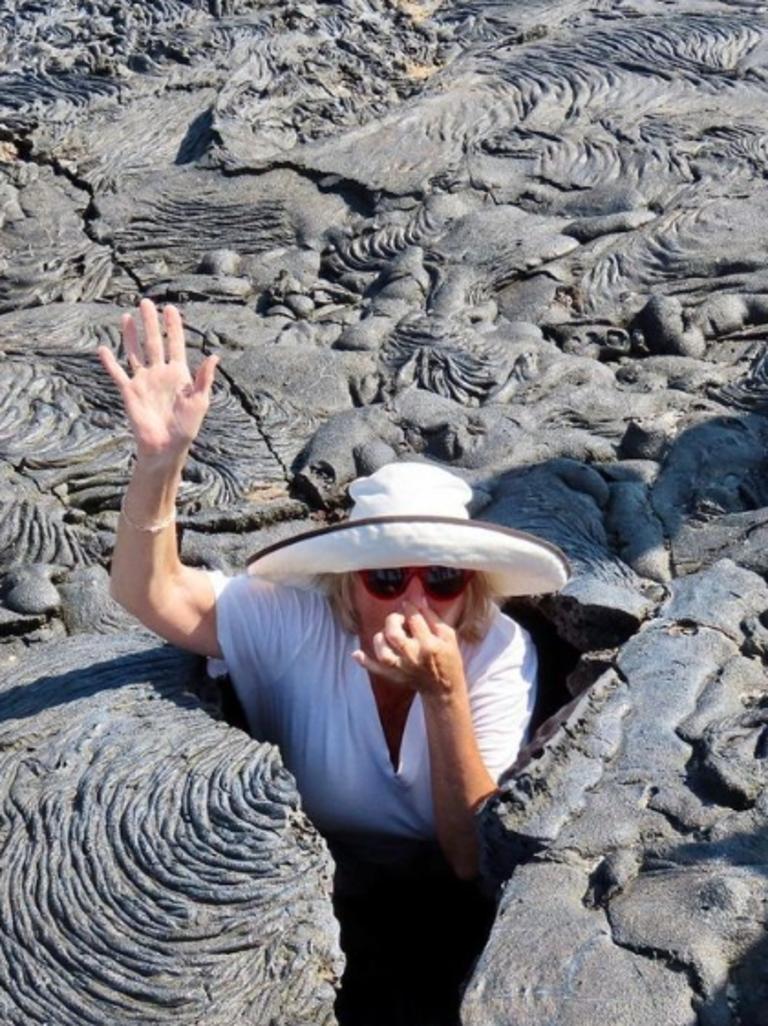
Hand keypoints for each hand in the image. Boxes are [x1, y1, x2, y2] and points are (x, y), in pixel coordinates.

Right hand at [97, 298, 218, 461]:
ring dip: (130, 335)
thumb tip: (214, 356)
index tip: (171, 308)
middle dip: (151, 322)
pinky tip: (103, 349)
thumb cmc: (186, 427)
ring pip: (135, 352)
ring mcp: (143, 381)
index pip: (175, 344)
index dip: (173, 326)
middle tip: (146, 302)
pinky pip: (117, 374)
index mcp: (179, 374)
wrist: (166, 447)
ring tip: (127, 316)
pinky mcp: (129, 392)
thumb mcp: (200, 402)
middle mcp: (159, 373)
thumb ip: (204, 378)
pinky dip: (109, 362)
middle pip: (154, 342)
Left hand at [353, 599, 465, 696]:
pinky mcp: (393, 676)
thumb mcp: (448, 636)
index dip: (409, 607)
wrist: (443, 689)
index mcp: (430, 645)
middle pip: (393, 634)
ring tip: (390, 634)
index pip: (414, 619)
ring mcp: (401, 668)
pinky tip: (356, 653)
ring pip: (382, 651)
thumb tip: (417, 598)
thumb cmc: (448, 658)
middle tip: (399, 619)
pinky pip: (375, 669)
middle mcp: (413, 656)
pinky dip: (365, 661)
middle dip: (393, 620)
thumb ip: (432, 616)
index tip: (408, 604)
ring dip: (381, 638)